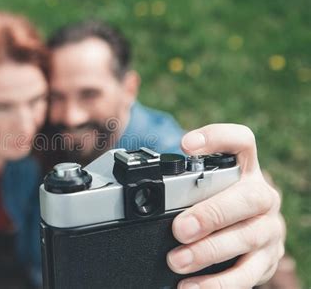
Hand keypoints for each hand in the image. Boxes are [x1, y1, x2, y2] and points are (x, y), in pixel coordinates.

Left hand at [167, 124, 285, 288]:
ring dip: (209, 251)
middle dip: (211, 213)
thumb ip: (185, 186)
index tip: (185, 145)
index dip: (217, 137)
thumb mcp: (205, 190)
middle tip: (179, 228)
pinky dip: (218, 283)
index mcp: (245, 170)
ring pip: (247, 237)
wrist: (249, 233)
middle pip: (248, 197)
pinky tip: (192, 286)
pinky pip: (247, 273)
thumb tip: (142, 193)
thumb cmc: (218, 205)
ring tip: (177, 261)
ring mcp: (269, 228)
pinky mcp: (267, 260)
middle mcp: (261, 196)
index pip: (241, 142)